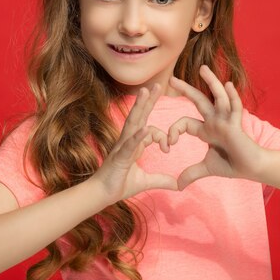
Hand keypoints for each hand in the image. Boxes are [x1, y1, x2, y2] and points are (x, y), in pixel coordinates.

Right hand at [91, 83, 177, 202]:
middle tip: (158, 84)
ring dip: (140, 106)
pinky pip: (129, 143)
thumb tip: (178, 185)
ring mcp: (122, 146)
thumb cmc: (119, 185)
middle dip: (149, 100)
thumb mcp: (145, 181)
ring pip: (133, 122)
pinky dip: (138, 136)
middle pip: (140, 116)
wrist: (100, 195)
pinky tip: (145, 129)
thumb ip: (161, 180)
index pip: (150, 129)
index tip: (168, 148)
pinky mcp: (119, 156)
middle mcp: (128, 141)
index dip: (162, 135)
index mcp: (134, 144)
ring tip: (146, 91)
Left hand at [168, 65, 265, 189]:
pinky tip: (227, 86)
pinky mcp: (238, 124)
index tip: (168, 144)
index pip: (185, 122)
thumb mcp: (207, 168)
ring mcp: (226, 120)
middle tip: (172, 79)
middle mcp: (214, 121)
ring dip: (211, 82)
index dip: (174, 131)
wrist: (253, 168)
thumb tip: (177, 185)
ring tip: (203, 69)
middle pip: (198, 101)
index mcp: (206, 129)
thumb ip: (191, 173)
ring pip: (217, 97)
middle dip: (186, 90)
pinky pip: (235, 107)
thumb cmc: (232, 164)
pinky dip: (232, 97)